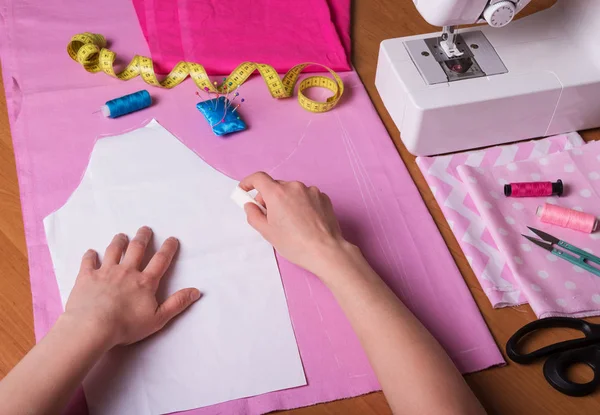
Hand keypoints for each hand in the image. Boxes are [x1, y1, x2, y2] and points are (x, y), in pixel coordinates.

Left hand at [64, 226, 200, 347]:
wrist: (93, 327)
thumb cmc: (126, 326)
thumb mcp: (158, 319)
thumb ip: (177, 303)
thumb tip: (196, 291)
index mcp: (145, 281)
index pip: (160, 260)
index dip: (168, 248)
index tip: (172, 239)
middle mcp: (127, 271)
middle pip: (137, 249)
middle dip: (143, 237)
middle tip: (146, 229)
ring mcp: (105, 272)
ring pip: (114, 250)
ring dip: (119, 241)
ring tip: (122, 235)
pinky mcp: (86, 277)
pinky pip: (88, 261)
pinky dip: (90, 255)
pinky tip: (91, 252)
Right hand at [240, 172, 352, 276]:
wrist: (325, 251)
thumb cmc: (295, 244)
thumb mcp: (267, 232)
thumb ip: (253, 215)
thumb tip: (251, 206)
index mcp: (277, 193)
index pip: (258, 178)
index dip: (249, 183)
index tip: (245, 190)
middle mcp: (294, 186)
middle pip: (275, 186)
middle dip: (269, 198)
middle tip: (269, 216)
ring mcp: (311, 191)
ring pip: (292, 191)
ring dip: (287, 201)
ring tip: (291, 222)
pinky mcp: (323, 197)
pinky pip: (307, 196)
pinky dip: (302, 204)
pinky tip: (305, 221)